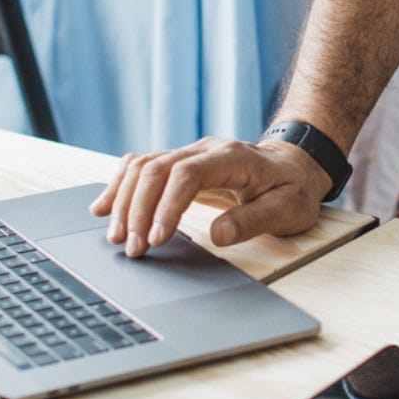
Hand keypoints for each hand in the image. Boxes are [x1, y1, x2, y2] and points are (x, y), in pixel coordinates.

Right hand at [89, 138, 330, 257]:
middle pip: (157, 168)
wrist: (295, 165)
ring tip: (115, 236)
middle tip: (132, 248)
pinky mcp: (179, 164)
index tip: (157, 238)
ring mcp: (189, 154)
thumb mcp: (287, 209)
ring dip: (123, 200)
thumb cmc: (292, 189)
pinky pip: (141, 167)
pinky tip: (103, 207)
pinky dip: (119, 186)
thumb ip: (253, 220)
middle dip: (138, 209)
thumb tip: (218, 234)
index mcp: (231, 157)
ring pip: (143, 166)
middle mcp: (204, 150)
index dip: (167, 205)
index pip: (187, 174)